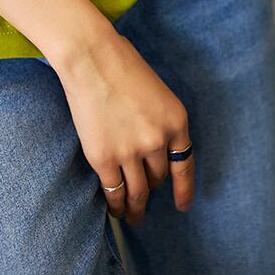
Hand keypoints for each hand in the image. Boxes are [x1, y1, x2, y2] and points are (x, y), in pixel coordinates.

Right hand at [58, 17, 193, 223]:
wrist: (90, 58)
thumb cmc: (120, 64)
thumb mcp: (157, 92)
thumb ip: (160, 122)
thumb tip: (152, 151)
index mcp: (176, 122)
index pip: (184, 166)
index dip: (184, 190)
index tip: (183, 206)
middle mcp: (158, 141)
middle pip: (158, 179)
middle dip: (151, 190)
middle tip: (144, 201)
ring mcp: (131, 152)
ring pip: (138, 192)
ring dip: (135, 208)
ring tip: (131, 216)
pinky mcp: (104, 158)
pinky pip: (114, 191)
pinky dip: (115, 205)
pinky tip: (115, 210)